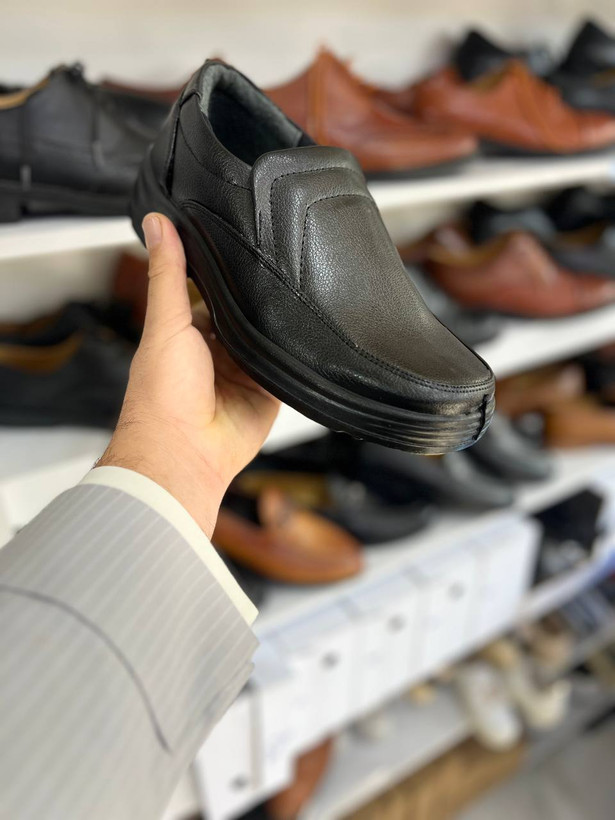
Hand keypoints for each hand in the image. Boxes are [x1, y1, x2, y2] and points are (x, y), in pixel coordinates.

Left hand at [98, 213, 279, 537]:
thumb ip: (168, 274)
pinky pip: (286, 365)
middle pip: (245, 312)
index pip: (213, 291)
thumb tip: (156, 223)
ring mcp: (244, 371)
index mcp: (188, 332)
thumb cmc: (161, 395)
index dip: (227, 270)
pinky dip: (293, 352)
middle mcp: (218, 350)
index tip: (246, 237)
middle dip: (259, 297)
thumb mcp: (166, 323)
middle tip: (283, 263)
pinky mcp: (268, 391)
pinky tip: (306, 331)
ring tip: (298, 293)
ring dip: (278, 324)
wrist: (184, 453)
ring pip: (268, 336)